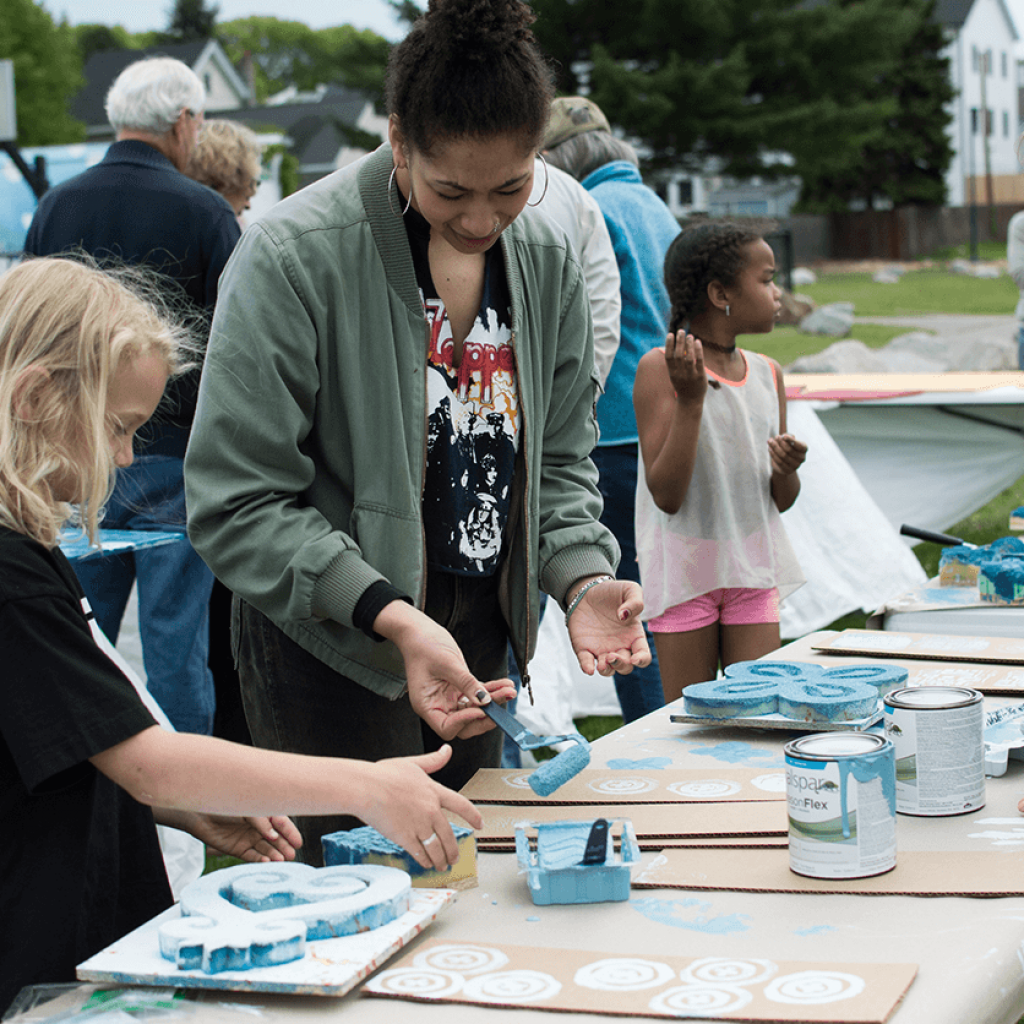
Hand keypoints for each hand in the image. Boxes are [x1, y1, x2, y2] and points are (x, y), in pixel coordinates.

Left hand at [189, 813, 302, 861]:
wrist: (200, 814)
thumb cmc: (225, 804)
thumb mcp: (247, 809)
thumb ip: (261, 822)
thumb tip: (274, 835)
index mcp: (263, 813)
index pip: (281, 823)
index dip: (290, 832)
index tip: (298, 842)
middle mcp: (258, 827)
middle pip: (276, 838)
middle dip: (284, 846)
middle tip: (291, 855)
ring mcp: (248, 838)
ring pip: (266, 848)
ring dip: (274, 855)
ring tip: (281, 861)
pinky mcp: (238, 849)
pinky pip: (252, 856)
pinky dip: (260, 860)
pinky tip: (266, 862)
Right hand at [358, 744, 483, 870]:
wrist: (366, 787)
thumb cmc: (384, 774)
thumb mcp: (412, 763)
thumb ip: (432, 760)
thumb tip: (447, 749)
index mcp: (434, 791)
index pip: (461, 804)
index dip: (473, 816)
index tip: (480, 825)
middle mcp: (431, 810)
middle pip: (449, 834)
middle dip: (454, 850)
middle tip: (455, 859)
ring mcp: (419, 825)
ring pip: (437, 848)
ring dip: (441, 860)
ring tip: (442, 866)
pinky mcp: (405, 837)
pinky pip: (421, 853)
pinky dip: (426, 861)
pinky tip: (426, 865)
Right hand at [396, 614, 511, 739]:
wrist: (420, 632)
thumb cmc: (424, 646)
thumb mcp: (447, 664)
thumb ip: (466, 683)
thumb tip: (484, 700)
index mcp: (427, 705)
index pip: (447, 727)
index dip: (465, 721)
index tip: (480, 710)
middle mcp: (438, 705)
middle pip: (464, 724)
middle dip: (484, 717)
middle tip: (500, 708)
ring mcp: (450, 698)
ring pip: (475, 709)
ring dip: (493, 701)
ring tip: (508, 691)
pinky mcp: (459, 689)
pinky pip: (478, 694)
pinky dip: (491, 690)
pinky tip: (504, 684)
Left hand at [567, 578, 650, 675]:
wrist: (587, 591)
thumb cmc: (612, 592)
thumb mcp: (629, 589)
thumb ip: (635, 601)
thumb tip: (624, 616)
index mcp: (633, 636)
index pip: (643, 656)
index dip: (641, 660)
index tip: (635, 658)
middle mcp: (619, 646)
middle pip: (625, 667)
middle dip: (621, 665)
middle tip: (612, 655)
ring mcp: (602, 649)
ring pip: (608, 670)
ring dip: (607, 670)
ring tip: (603, 662)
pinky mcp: (585, 648)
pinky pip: (587, 662)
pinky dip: (587, 668)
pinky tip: (589, 668)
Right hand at [664, 330, 706, 405]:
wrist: (690, 401)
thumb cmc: (682, 385)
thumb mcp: (675, 375)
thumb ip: (675, 363)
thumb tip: (677, 346)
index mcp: (672, 373)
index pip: (669, 356)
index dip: (669, 344)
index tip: (670, 334)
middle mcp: (680, 374)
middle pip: (679, 355)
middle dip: (679, 341)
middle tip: (681, 331)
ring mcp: (691, 375)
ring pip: (689, 357)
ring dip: (689, 344)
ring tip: (690, 335)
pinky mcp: (700, 376)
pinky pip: (700, 361)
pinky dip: (698, 350)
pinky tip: (698, 342)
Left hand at [768, 433, 806, 474]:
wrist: (785, 461)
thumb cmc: (787, 446)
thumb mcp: (788, 440)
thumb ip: (787, 437)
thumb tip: (784, 436)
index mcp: (804, 449)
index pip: (799, 445)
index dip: (791, 440)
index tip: (783, 436)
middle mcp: (802, 458)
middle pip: (789, 450)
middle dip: (780, 443)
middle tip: (774, 437)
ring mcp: (795, 466)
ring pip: (783, 456)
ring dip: (775, 447)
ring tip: (770, 441)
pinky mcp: (788, 470)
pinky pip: (779, 462)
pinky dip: (773, 454)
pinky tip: (769, 448)